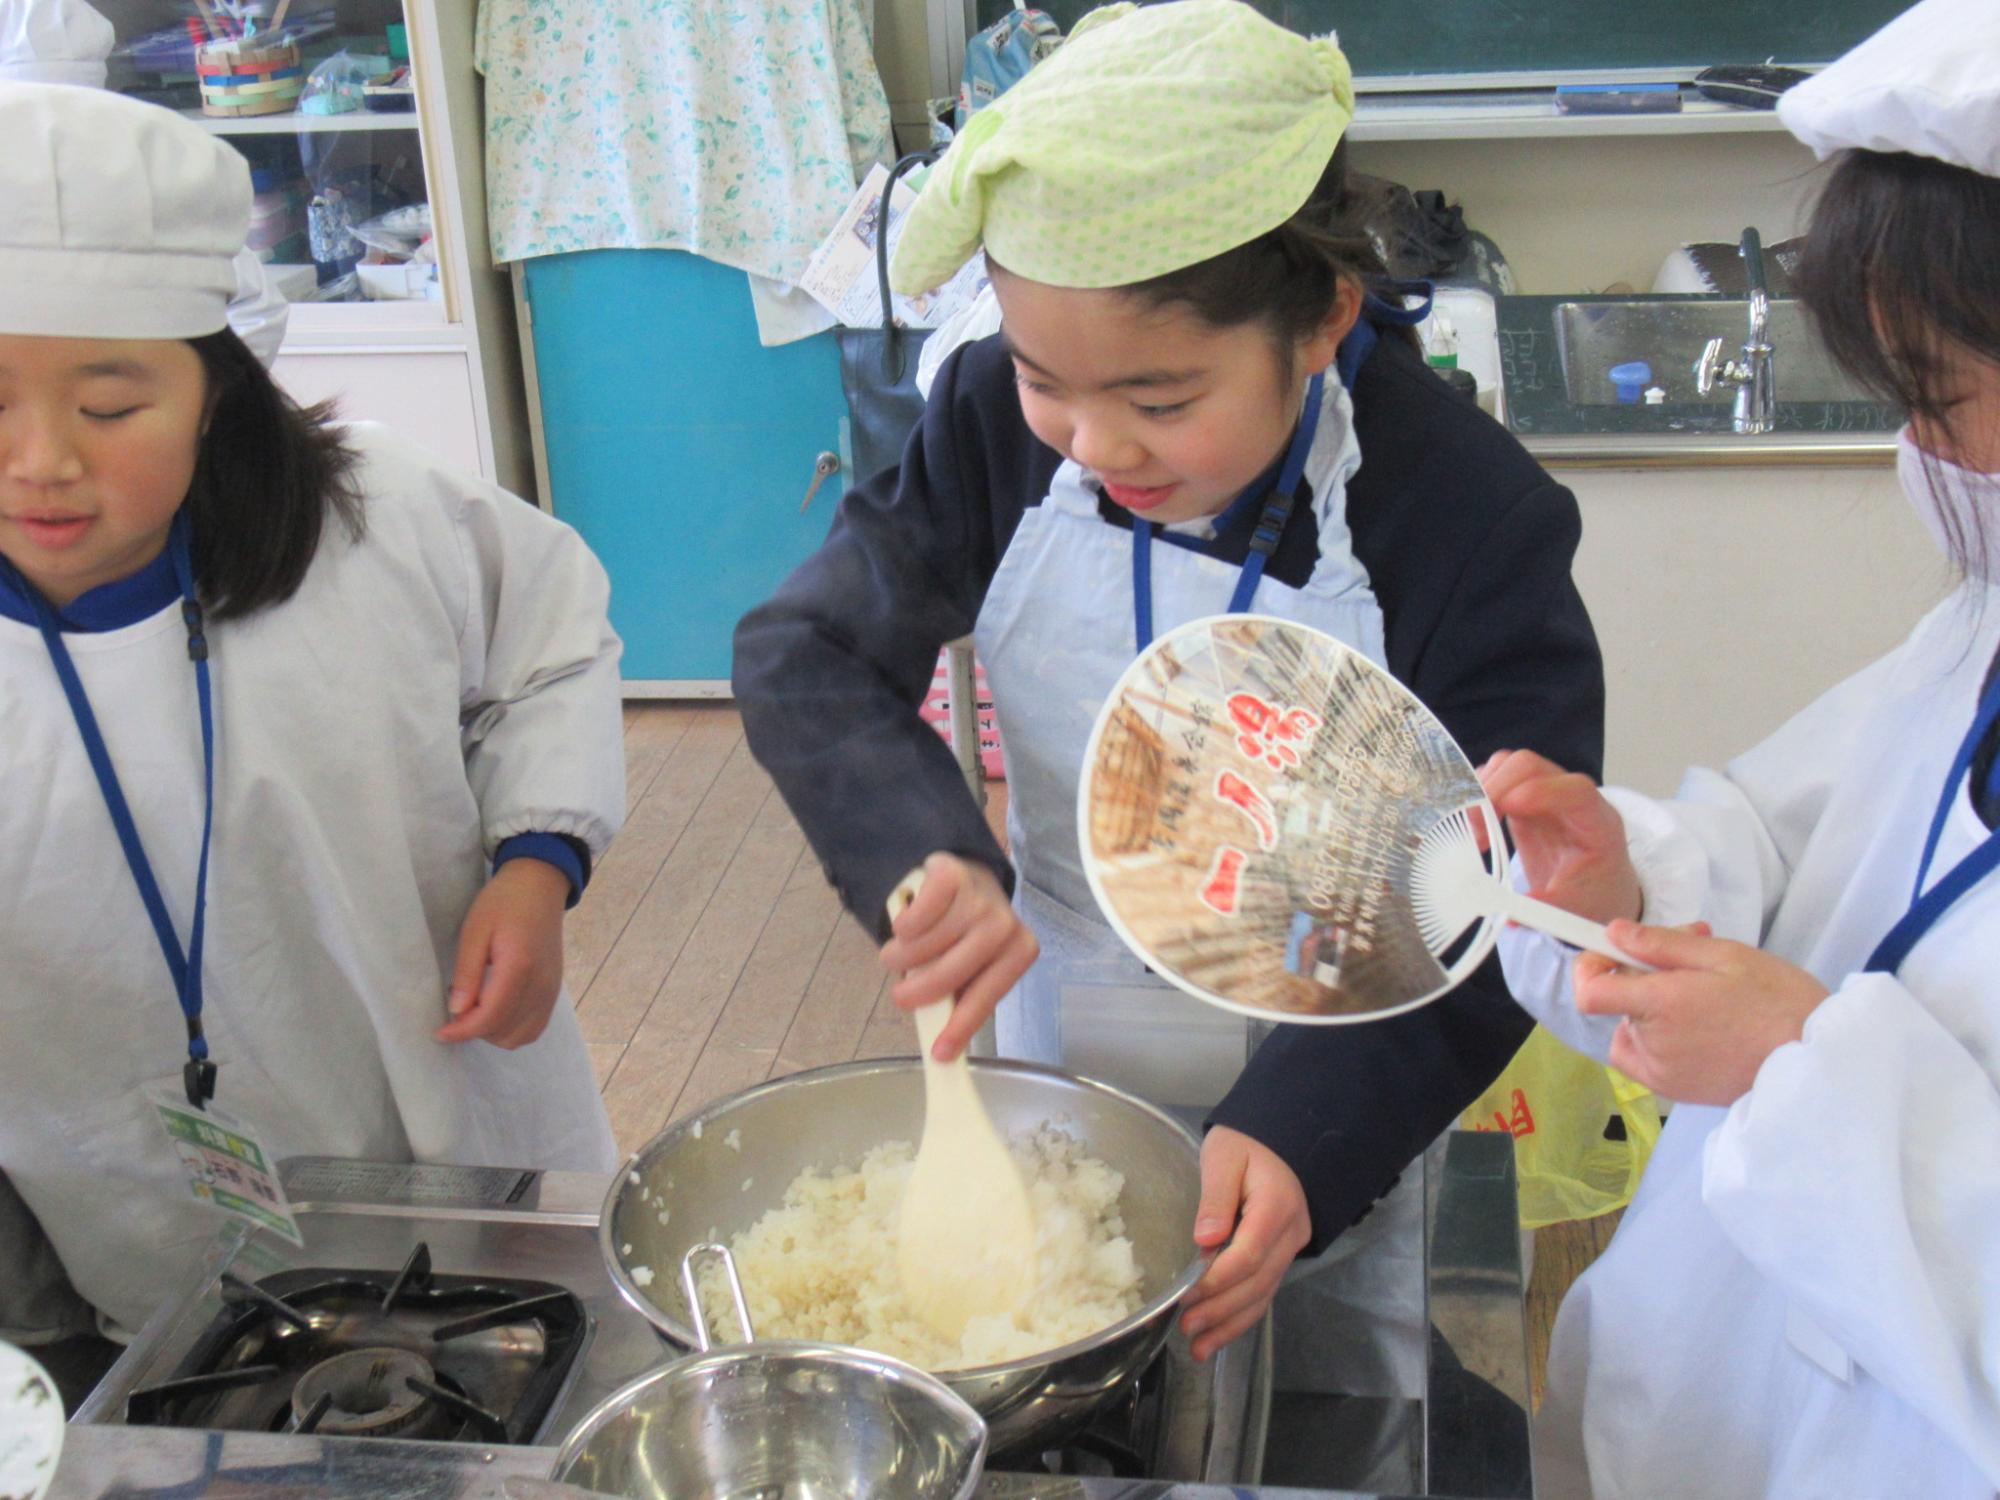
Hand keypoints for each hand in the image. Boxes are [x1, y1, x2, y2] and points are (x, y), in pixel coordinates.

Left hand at [437, 859, 570, 1047]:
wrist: (540, 886)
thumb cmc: (503, 902)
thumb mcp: (475, 930)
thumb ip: (467, 973)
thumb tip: (457, 1011)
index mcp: (519, 967)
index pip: (489, 1017)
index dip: (461, 1031)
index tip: (439, 1032)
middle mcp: (541, 986)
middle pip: (504, 1032)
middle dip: (475, 1030)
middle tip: (457, 1007)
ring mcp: (551, 990)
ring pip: (521, 1036)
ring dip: (493, 1033)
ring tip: (476, 1009)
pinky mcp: (554, 990)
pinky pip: (535, 1027)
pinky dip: (513, 1030)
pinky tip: (496, 1012)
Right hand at [879, 853, 1037, 1060]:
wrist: (965, 877)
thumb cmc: (967, 933)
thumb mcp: (972, 965)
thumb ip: (959, 995)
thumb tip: (940, 1044)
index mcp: (1018, 952)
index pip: (986, 996)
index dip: (961, 1026)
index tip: (939, 1052)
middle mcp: (1004, 924)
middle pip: (949, 974)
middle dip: (917, 993)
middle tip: (901, 998)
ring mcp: (978, 898)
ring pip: (924, 946)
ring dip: (901, 957)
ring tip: (899, 955)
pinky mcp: (950, 876)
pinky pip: (913, 918)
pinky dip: (902, 926)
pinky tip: (906, 925)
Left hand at [1179, 1126, 1310, 1361]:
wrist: (1279, 1139)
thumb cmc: (1246, 1143)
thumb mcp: (1224, 1156)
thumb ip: (1216, 1197)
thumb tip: (1205, 1240)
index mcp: (1276, 1206)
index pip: (1250, 1253)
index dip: (1219, 1279)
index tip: (1188, 1294)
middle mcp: (1290, 1233)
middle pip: (1258, 1282)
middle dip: (1221, 1310)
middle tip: (1187, 1329)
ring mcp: (1289, 1248)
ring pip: (1263, 1295)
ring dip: (1230, 1324)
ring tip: (1198, 1349)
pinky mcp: (1281, 1256)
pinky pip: (1264, 1292)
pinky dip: (1241, 1317)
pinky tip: (1217, 1336)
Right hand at [1479, 748, 1642, 925]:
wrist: (1595, 886)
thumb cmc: (1592, 892)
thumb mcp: (1575, 907)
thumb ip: (1545, 907)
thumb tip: (1510, 914)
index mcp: (1596, 821)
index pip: (1575, 789)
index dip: (1540, 792)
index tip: (1507, 808)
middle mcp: (1570, 797)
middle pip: (1531, 766)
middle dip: (1496, 788)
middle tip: (1476, 826)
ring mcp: (1545, 792)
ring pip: (1509, 766)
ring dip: (1482, 790)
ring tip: (1474, 830)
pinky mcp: (1523, 797)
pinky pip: (1497, 777)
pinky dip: (1478, 793)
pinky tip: (1474, 824)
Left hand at [1573, 920, 1828, 1105]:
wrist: (1820, 1062)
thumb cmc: (1779, 1002)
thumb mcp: (1723, 955)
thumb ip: (1660, 944)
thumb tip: (1614, 933)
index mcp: (1660, 1007)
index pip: (1590, 992)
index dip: (1591, 967)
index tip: (1613, 951)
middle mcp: (1653, 1045)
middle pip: (1620, 1003)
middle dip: (1646, 974)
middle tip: (1695, 952)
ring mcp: (1663, 1074)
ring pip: (1635, 1029)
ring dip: (1657, 1005)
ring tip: (1708, 987)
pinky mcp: (1678, 1092)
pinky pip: (1650, 1057)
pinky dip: (1664, 1036)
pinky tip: (1704, 1021)